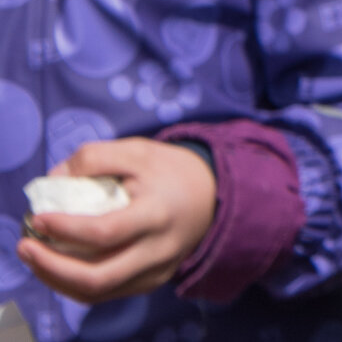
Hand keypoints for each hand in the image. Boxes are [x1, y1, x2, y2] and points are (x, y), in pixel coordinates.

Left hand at [18, 138, 215, 302]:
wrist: (214, 193)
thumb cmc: (171, 169)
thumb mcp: (137, 150)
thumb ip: (95, 158)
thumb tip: (54, 181)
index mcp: (157, 214)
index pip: (105, 232)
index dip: (65, 228)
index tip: (37, 217)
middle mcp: (157, 250)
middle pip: (97, 278)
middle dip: (51, 267)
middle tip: (25, 247)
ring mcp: (155, 272)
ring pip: (96, 292)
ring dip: (56, 279)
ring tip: (35, 257)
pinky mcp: (150, 282)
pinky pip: (104, 293)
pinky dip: (73, 283)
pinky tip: (59, 265)